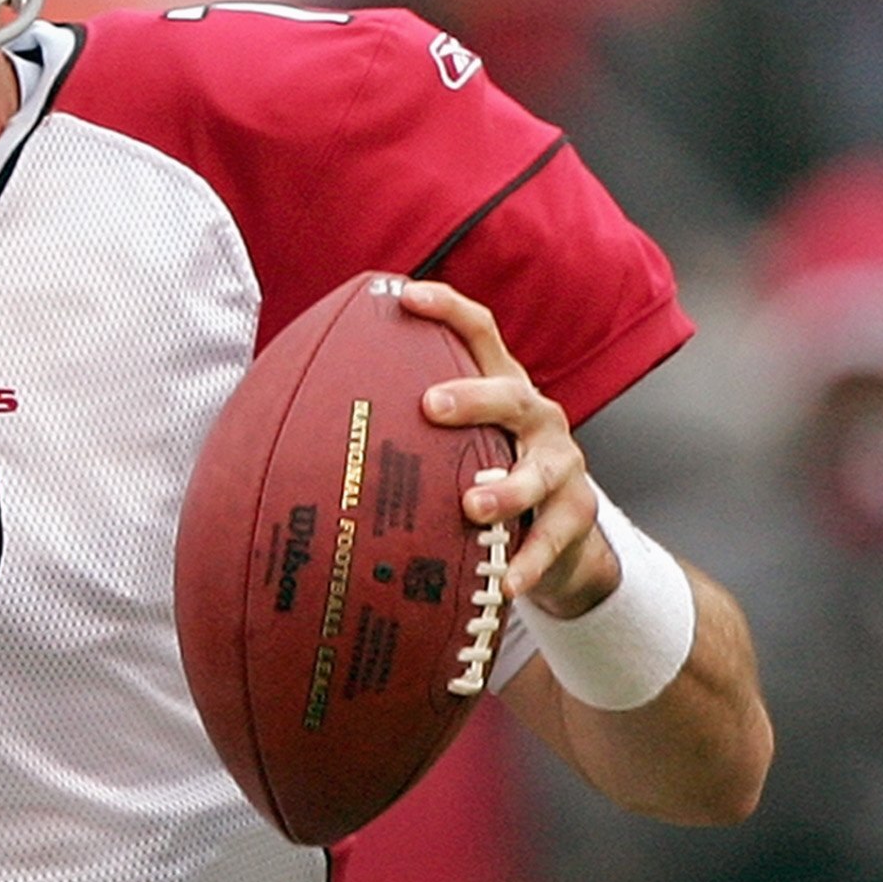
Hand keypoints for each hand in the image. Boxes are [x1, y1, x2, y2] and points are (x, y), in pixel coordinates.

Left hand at [400, 276, 617, 616]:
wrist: (561, 537)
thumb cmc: (489, 479)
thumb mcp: (456, 448)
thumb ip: (408, 434)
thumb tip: (306, 435)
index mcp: (502, 390)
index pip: (480, 333)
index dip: (447, 308)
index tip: (405, 296)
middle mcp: (537, 417)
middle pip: (511, 395)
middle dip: (474, 397)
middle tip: (431, 406)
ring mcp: (562, 464)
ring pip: (538, 470)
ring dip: (506, 489)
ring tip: (472, 506)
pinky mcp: (576, 513)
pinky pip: (552, 539)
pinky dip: (528, 562)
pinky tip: (504, 585)